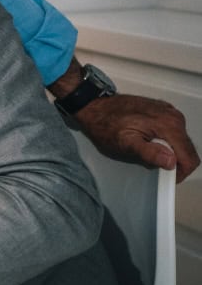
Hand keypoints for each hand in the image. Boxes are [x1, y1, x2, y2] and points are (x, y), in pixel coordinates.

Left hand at [72, 94, 197, 180]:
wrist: (95, 106)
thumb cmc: (106, 125)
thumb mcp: (124, 144)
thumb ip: (149, 153)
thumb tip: (171, 161)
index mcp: (169, 125)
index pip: (189, 158)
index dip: (180, 173)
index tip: (167, 178)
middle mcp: (174, 117)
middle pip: (187, 150)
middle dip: (173, 161)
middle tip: (151, 163)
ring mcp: (169, 112)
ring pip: (180, 142)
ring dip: (168, 151)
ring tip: (145, 149)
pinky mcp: (163, 110)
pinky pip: (173, 132)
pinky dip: (164, 140)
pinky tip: (146, 139)